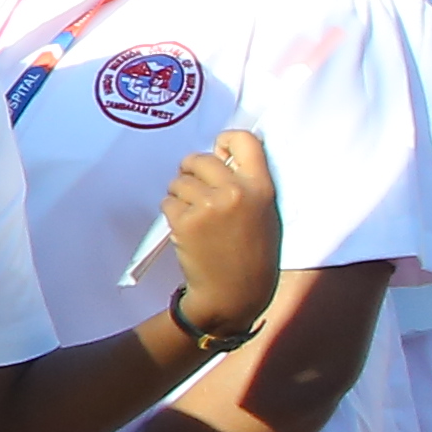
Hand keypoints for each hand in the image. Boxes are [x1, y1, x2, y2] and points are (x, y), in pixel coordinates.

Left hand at [158, 128, 278, 339]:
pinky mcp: (186, 221)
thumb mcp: (263, 212)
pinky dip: (172, 213)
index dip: (225, 140)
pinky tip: (188, 230)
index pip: (244, 141)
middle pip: (199, 159)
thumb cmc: (252, 252)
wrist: (235, 291)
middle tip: (196, 190)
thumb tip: (218, 154)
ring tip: (196, 216)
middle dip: (191, 171)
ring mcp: (209, 206)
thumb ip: (246, 183)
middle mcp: (236, 192)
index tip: (217, 150)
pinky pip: (168, 202)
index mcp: (261, 187)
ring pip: (179, 182)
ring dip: (180, 195)